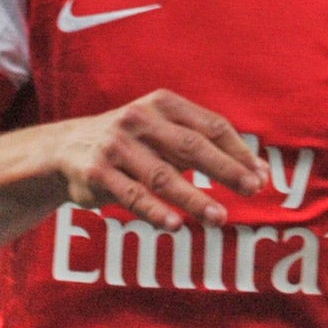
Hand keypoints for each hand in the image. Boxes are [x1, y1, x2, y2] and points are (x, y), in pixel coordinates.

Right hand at [45, 89, 263, 231]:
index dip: (238, 151)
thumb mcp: (165, 133)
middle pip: (192, 146)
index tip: (260, 175)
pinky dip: (155, 211)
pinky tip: (176, 224)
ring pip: (163, 176)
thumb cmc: (134, 142)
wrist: (66, 149)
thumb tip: (258, 173)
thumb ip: (205, 148)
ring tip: (220, 218)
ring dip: (194, 198)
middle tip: (253, 189)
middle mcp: (140, 119)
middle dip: (226, 169)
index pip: (211, 126)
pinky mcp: (96, 172)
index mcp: (164, 103)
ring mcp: (117, 145)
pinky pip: (131, 195)